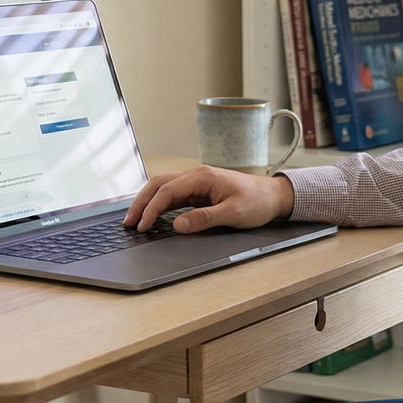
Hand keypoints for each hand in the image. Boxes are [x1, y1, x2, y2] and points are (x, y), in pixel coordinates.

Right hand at [123, 165, 294, 232]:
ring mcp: (196, 182)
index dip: (151, 209)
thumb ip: (204, 218)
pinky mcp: (199, 191)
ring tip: (135, 220)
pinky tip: (152, 217)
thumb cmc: (257, 202)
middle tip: (128, 223)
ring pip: (163, 188)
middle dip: (141, 203)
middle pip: (158, 185)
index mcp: (202, 176)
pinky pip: (173, 195)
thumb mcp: (233, 213)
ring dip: (147, 202)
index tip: (142, 226)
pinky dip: (159, 205)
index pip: (167, 191)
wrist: (273, 196)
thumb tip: (177, 225)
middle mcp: (196, 175)